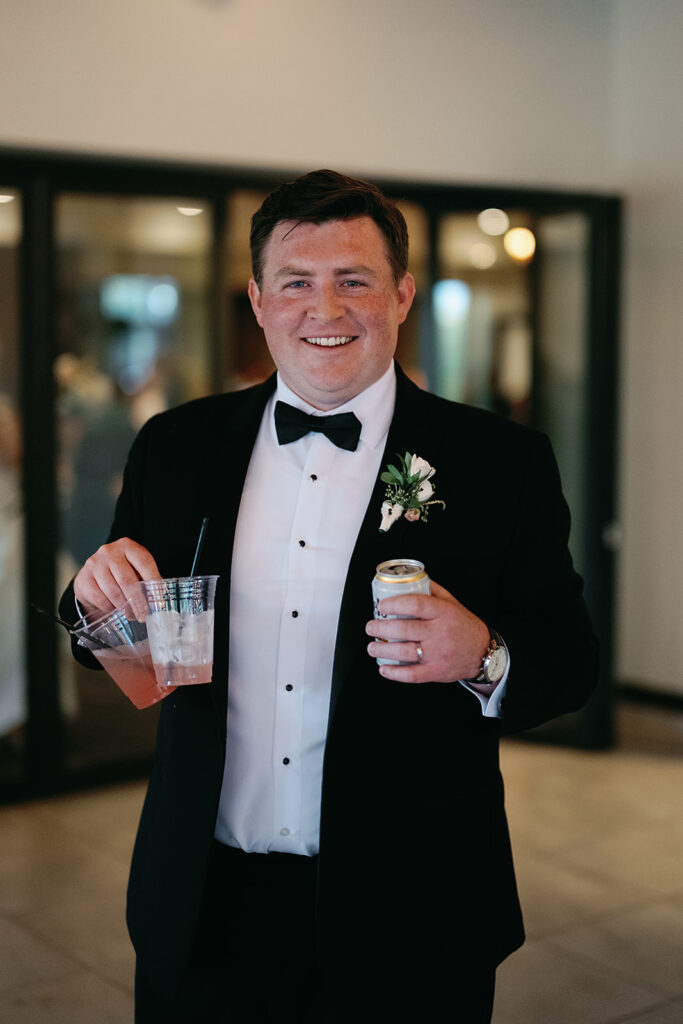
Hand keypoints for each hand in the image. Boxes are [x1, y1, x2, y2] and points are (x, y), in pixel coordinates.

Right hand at [74, 538, 160, 615]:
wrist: (93, 573)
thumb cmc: (120, 571)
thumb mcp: (135, 569)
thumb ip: (146, 580)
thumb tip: (157, 601)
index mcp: (127, 546)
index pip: (144, 563)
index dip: (153, 582)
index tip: (158, 600)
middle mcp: (109, 552)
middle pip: (127, 579)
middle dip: (138, 601)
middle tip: (143, 614)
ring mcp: (94, 564)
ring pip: (113, 590)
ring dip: (124, 607)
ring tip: (131, 614)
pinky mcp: (83, 578)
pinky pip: (99, 597)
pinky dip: (109, 607)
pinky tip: (114, 609)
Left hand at [365, 579, 490, 684]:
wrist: (483, 652)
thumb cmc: (463, 625)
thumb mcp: (452, 602)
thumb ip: (432, 590)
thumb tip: (409, 579)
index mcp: (444, 612)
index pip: (416, 604)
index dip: (394, 604)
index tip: (381, 606)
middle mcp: (441, 633)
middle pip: (405, 629)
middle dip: (381, 629)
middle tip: (370, 627)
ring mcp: (438, 654)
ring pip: (405, 652)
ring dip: (383, 650)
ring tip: (372, 646)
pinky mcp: (437, 671)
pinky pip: (413, 675)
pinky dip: (395, 673)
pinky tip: (384, 669)